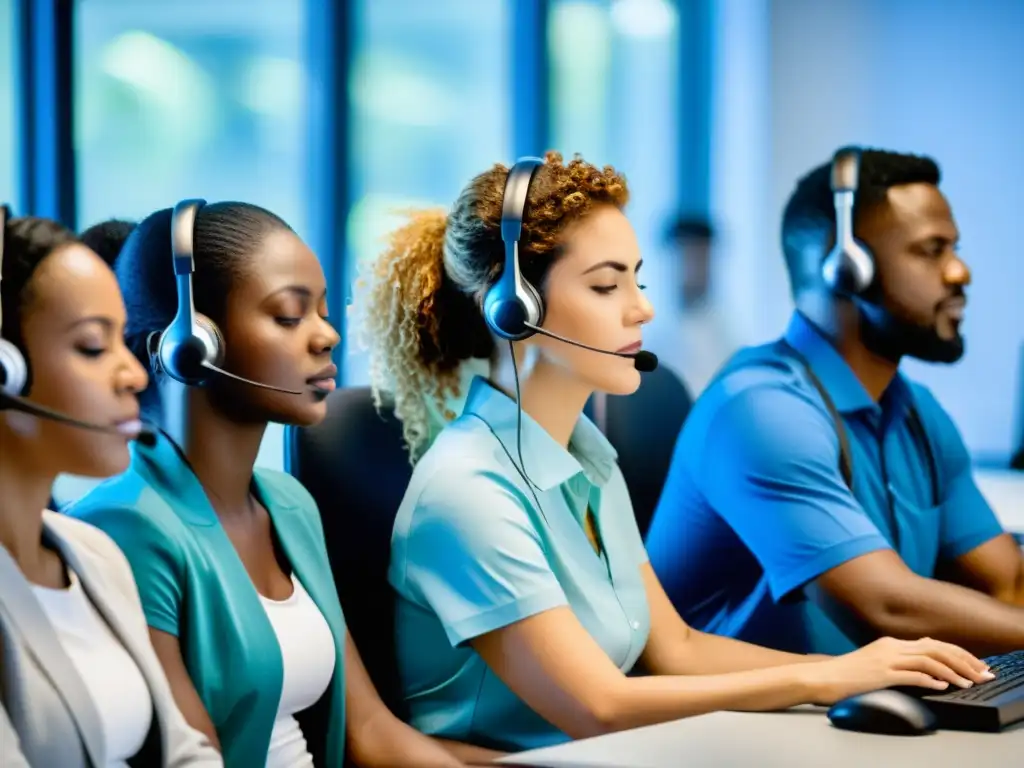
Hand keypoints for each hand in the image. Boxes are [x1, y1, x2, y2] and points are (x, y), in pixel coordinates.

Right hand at [806, 636, 994, 704]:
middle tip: (980, 672)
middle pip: (935, 647)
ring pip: (928, 659)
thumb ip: (897, 662)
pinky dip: (931, 680)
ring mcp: (885, 659)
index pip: (932, 643)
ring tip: (968, 682)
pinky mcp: (880, 673)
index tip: (973, 664)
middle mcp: (890, 646)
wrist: (820, 676)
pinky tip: (942, 686)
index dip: (957, 652)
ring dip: (952, 672)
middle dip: (962, 660)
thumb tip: (924, 669)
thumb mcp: (874, 662)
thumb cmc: (845, 673)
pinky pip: (912, 674)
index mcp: (890, 642)